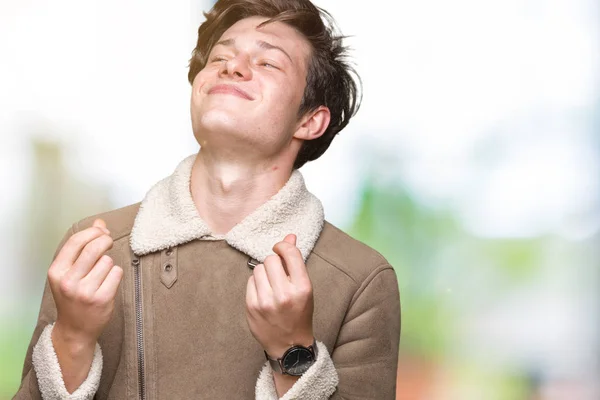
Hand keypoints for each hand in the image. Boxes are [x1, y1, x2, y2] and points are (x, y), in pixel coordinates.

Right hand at [48, 219, 123, 345]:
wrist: (75, 329)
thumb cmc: (73, 296)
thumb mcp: (70, 270)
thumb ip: (83, 246)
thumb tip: (99, 222)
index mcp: (56, 271)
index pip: (76, 241)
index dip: (92, 232)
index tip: (101, 231)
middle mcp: (68, 281)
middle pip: (94, 247)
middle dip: (105, 240)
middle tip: (108, 242)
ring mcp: (85, 291)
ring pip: (107, 261)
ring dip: (109, 263)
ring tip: (101, 274)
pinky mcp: (102, 299)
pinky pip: (116, 273)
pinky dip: (115, 274)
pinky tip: (108, 283)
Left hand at [245, 234, 313, 358]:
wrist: (289, 345)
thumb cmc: (299, 313)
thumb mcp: (304, 287)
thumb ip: (295, 261)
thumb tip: (290, 235)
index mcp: (303, 288)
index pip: (290, 253)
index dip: (283, 246)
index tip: (281, 249)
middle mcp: (285, 294)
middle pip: (270, 259)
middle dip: (274, 263)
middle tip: (278, 274)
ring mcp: (266, 302)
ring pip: (258, 269)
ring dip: (264, 273)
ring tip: (271, 286)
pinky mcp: (252, 307)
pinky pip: (250, 281)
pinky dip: (256, 284)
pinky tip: (264, 294)